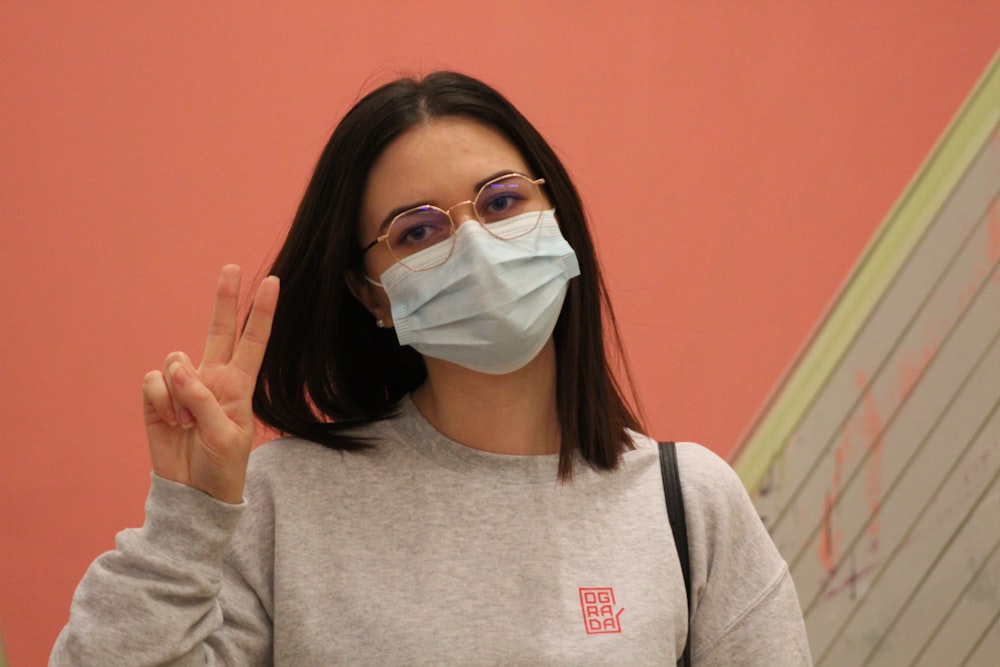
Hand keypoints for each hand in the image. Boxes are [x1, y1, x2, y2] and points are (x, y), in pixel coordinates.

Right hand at [142, 265, 278, 503]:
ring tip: (186, 421)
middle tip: (232, 266)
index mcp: (240, 384)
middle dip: (224, 298)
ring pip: (176, 360)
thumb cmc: (221, 467)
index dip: (262, 312)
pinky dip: (160, 401)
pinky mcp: (157, 398)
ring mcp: (184, 386)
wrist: (192, 494)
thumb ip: (204, 401)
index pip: (254, 341)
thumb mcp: (224, 438)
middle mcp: (213, 377)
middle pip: (219, 329)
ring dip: (178, 390)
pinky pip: (153, 381)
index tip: (272, 282)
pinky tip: (169, 422)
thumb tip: (178, 368)